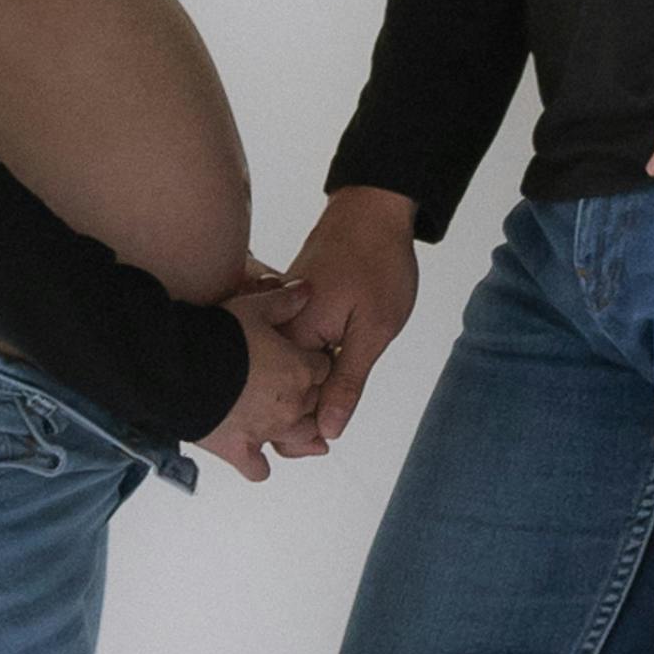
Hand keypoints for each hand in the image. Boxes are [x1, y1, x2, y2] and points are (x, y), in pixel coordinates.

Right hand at [185, 277, 334, 487]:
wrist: (178, 367)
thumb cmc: (216, 335)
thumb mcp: (253, 306)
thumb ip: (284, 300)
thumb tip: (307, 290)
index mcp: (299, 369)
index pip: (324, 368)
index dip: (314, 361)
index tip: (304, 359)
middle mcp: (290, 404)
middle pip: (314, 402)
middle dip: (305, 394)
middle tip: (289, 385)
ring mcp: (266, 431)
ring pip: (298, 438)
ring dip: (295, 432)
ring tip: (286, 424)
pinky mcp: (239, 451)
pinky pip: (258, 469)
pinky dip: (257, 464)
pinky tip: (254, 455)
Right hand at [275, 184, 422, 451]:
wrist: (372, 207)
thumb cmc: (378, 264)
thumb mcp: (374, 330)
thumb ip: (348, 382)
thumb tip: (329, 430)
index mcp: (293, 337)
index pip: (288, 403)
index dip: (304, 430)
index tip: (321, 446)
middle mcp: (275, 328)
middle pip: (277, 390)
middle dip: (296, 419)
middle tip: (320, 442)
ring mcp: (279, 316)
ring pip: (280, 370)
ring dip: (299, 394)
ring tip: (322, 416)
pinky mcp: (287, 306)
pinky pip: (285, 348)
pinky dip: (299, 368)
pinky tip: (320, 377)